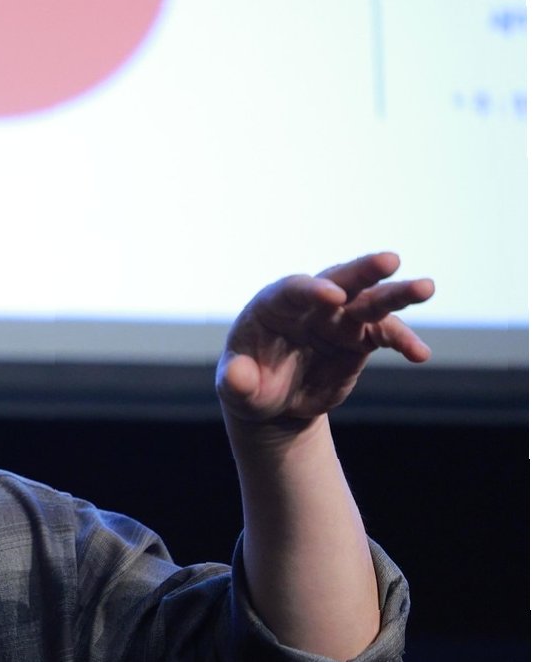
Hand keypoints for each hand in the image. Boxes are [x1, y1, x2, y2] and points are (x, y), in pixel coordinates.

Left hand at [217, 252, 433, 426]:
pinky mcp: (360, 338)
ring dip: (398, 293)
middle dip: (362, 270)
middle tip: (389, 260)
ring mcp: (338, 319)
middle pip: (339, 279)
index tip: (333, 296)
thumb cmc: (248, 386)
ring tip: (426, 287)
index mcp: (273, 306)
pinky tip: (419, 354)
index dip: (312, 290)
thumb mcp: (236, 388)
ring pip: (371, 300)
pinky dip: (404, 341)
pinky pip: (386, 334)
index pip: (293, 289)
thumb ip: (236, 381)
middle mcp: (310, 305)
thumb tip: (236, 378)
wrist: (274, 401)